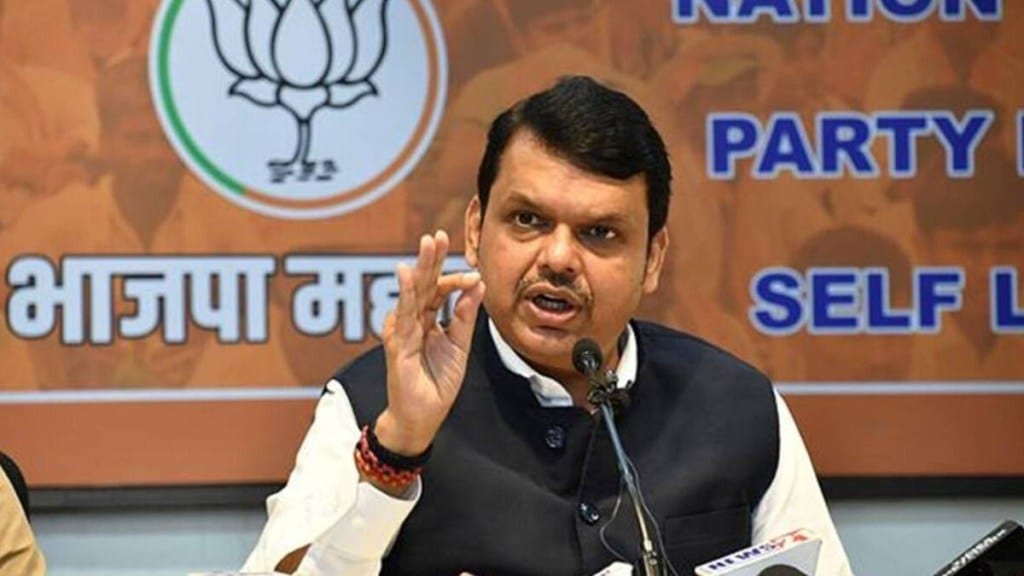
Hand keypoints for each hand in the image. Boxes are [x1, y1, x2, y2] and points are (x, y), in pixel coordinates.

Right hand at [375, 230, 484, 455]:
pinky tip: (408, 275)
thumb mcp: (459, 347)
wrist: (423, 417)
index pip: (439, 290)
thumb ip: (465, 317)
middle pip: (424, 284)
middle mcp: (413, 321)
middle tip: (437, 235)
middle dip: (431, 258)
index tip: (473, 273)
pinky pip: (403, 315)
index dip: (454, 278)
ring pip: (413, 293)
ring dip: (421, 267)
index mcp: (428, 320)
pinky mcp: (398, 344)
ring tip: (426, 244)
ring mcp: (403, 330)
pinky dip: (406, 294)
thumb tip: (477, 285)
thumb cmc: (436, 383)